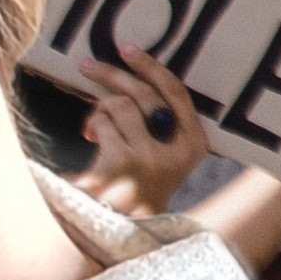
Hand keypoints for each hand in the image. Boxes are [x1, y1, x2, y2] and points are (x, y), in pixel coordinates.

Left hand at [72, 50, 211, 214]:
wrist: (118, 230)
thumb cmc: (138, 185)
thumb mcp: (163, 155)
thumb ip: (159, 122)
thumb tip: (130, 75)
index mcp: (194, 145)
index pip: (177, 94)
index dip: (152, 67)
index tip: (127, 49)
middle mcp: (176, 152)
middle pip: (144, 94)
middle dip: (112, 75)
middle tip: (86, 65)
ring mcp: (150, 158)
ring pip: (120, 105)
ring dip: (99, 109)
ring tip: (95, 125)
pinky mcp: (122, 164)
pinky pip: (103, 122)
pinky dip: (92, 124)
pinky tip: (90, 136)